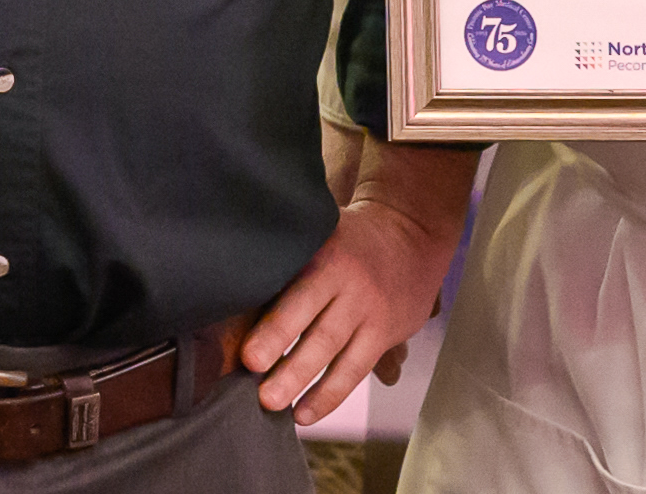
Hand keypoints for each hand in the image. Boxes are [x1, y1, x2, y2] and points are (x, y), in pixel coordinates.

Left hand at [248, 136, 474, 425]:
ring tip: (277, 408)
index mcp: (330, 260)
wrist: (410, 233)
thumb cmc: (346, 237)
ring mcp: (372, 315)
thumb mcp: (318, 233)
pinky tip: (306, 412)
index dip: (276, 330)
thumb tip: (234, 291)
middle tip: (261, 393)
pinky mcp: (386, 335)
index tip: (250, 357)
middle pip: (322, 335)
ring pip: (341, 359)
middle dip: (291, 368)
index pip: (301, 299)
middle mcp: (353, 290)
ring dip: (310, 389)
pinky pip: (356, 369)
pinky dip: (331, 394)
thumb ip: (288, 262)